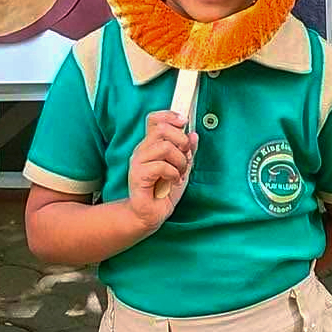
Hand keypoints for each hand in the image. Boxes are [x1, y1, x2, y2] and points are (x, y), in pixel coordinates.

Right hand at [126, 111, 197, 232]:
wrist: (150, 215)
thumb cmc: (164, 192)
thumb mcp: (182, 168)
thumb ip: (187, 152)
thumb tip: (194, 135)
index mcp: (151, 145)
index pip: (154, 119)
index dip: (169, 116)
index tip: (183, 122)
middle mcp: (142, 150)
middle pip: (161, 129)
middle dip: (181, 141)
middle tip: (186, 156)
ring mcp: (138, 162)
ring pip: (164, 147)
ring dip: (179, 161)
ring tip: (180, 173)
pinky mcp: (138, 175)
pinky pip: (161, 166)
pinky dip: (173, 174)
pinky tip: (173, 181)